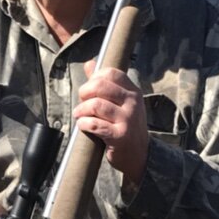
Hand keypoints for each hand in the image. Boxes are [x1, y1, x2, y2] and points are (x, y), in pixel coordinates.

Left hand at [75, 64, 148, 188]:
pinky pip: (95, 124)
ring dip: (81, 110)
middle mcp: (133, 103)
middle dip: (84, 92)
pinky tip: (83, 126)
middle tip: (81, 102)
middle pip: (100, 86)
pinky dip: (84, 124)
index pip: (111, 73)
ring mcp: (127, 119)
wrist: (139, 155)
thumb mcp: (120, 103)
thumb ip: (104, 83)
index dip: (94, 78)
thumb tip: (89, 64)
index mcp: (133, 91)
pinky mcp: (120, 136)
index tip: (89, 90)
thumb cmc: (125, 126)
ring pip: (95, 105)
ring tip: (79, 115)